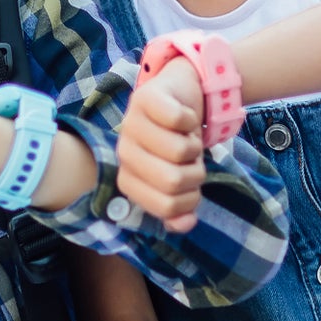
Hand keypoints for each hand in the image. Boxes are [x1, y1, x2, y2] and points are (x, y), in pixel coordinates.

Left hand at [116, 58, 205, 232]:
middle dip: (196, 172)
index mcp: (129, 179)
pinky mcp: (144, 98)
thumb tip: (185, 224)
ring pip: (179, 151)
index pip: (166, 206)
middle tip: (190, 159)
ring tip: (186, 137)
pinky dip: (192, 120)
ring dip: (195, 145)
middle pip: (172, 181)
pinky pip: (178, 119)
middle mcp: (124, 153)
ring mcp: (131, 124)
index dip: (189, 199)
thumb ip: (179, 206)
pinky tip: (184, 116)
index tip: (189, 182)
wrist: (178, 96)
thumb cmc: (176, 142)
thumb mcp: (180, 177)